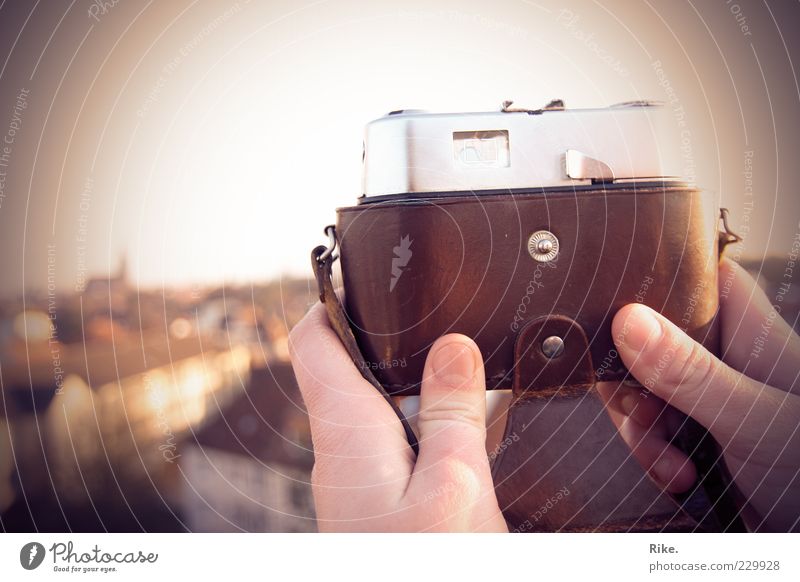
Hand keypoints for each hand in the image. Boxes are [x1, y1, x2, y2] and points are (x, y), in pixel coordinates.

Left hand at [288, 301, 506, 531]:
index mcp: (348, 433)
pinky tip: (462, 436)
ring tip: (468, 374)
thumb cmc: (429, 570)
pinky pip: (391, 446)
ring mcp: (353, 483)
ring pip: (377, 411)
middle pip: (351, 371)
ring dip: (416, 388)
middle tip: (447, 322)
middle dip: (395, 343)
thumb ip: (452, 413)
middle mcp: (339, 454)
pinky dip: (422, 426)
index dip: (337, 301)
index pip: (313, 341)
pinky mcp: (372, 504)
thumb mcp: (455, 485)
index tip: (378, 281)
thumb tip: (453, 346)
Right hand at [602, 258, 799, 530]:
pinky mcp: (693, 435)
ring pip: (640, 387)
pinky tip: (677, 477)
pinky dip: (651, 452)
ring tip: (669, 462)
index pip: (693, 279)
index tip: (613, 311)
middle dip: (631, 381)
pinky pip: (648, 428)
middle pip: (647, 338)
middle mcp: (724, 356)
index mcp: (749, 329)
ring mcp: (706, 397)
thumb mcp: (752, 416)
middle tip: (642, 412)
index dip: (651, 285)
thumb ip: (691, 371)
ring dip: (640, 428)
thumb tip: (625, 320)